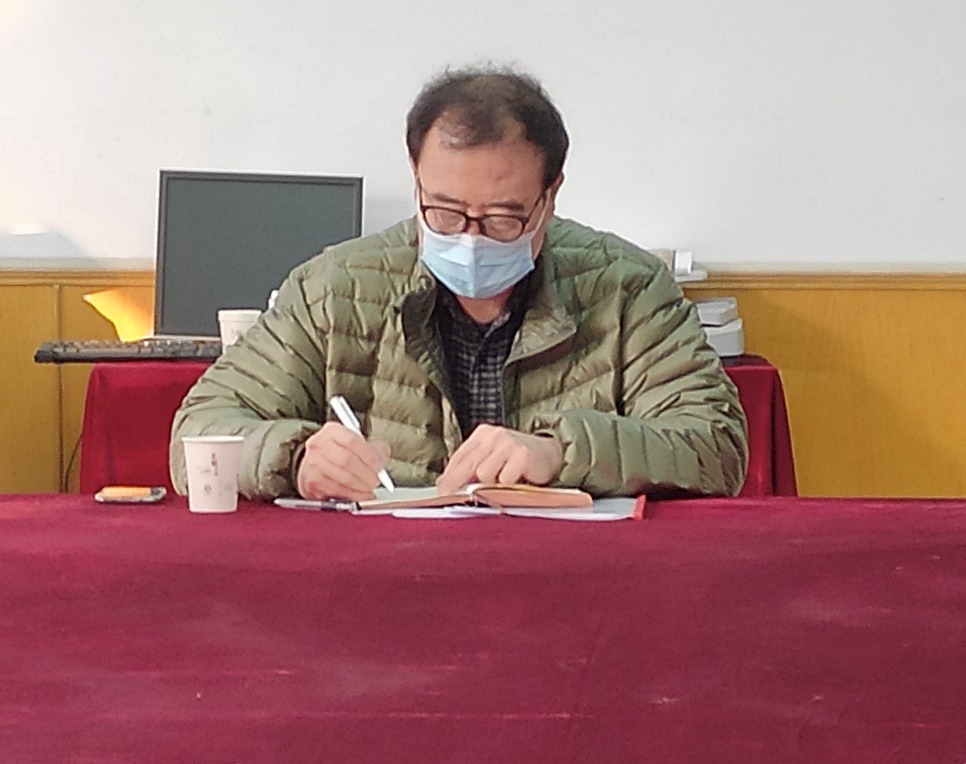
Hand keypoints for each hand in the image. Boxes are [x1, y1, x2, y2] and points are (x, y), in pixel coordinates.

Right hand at [296, 422, 389, 500]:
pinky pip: (337, 490)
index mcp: (332, 431)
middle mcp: (319, 444)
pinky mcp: (312, 481)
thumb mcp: (359, 443)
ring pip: (342, 478)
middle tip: (376, 480)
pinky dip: (353, 494)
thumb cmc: (340, 452)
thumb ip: (374, 448)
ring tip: (369, 488)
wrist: (316, 464)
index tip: (378, 465)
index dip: (368, 455)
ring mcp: (313, 463)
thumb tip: (382, 456)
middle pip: (346, 460)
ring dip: (361, 486)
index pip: (352, 440)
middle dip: (366, 474)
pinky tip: (361, 494)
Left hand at [436, 424, 562, 492]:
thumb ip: (470, 467)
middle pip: (468, 465)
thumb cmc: (517, 459)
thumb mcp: (491, 457)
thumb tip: (444, 484)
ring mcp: (508, 443)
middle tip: (458, 498)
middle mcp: (494, 435)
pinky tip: (516, 481)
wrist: (550, 453)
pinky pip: (504, 480)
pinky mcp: (522, 454)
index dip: (449, 477)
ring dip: (492, 484)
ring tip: (503, 482)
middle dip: (460, 485)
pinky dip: (508, 486)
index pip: (459, 457)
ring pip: (485, 474)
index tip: (443, 492)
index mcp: (483, 434)